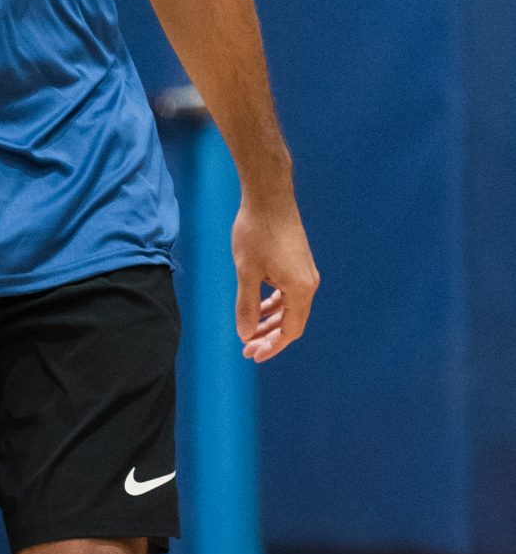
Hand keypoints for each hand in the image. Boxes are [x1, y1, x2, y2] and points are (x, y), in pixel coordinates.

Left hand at [233, 191, 318, 363]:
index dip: (272, 346)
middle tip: (246, 349)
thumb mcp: (246, 272)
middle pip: (292, 322)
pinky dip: (273, 304)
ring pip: (289, 308)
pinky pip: (288, 293)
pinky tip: (257, 306)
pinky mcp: (298, 263)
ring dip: (270, 321)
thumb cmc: (256, 232)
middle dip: (269, 337)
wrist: (269, 197)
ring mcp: (305, 273)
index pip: (290, 330)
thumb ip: (247, 305)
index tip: (252, 355)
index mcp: (300, 289)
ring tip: (249, 331)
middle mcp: (308, 283)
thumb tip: (246, 334)